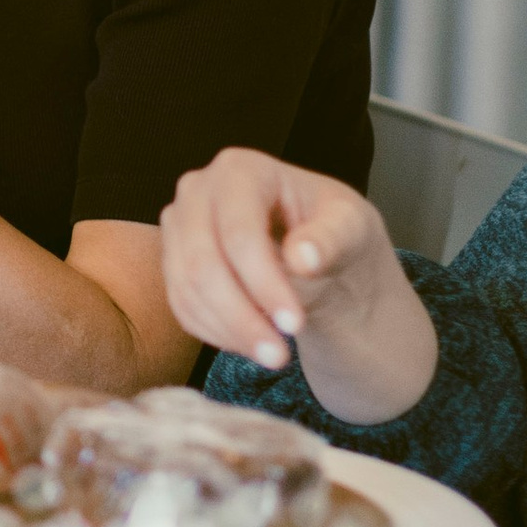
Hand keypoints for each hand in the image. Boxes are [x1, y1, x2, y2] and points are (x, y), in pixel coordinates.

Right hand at [158, 147, 436, 422]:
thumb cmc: (338, 233)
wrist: (320, 254)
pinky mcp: (173, 262)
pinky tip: (254, 343)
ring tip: (275, 356)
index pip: (239, 231)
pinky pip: (182, 306)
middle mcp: (197, 190)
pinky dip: (217, 333)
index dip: (263, 282)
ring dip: (230, 332)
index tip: (295, 325)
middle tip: (280, 356)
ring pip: (188, 290)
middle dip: (241, 316)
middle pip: (202, 262)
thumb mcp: (353, 230)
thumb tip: (302, 256)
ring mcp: (178, 227)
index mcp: (241, 169)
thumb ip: (331, 239)